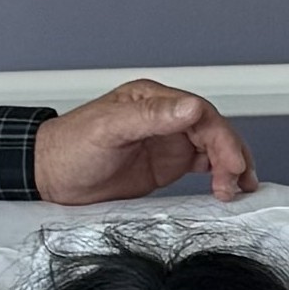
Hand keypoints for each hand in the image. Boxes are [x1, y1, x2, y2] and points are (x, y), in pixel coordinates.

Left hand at [32, 82, 258, 206]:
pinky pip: (201, 166)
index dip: (221, 137)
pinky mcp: (164, 165)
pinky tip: (226, 189)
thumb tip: (190, 107)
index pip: (200, 113)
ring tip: (238, 189)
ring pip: (212, 148)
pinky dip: (218, 176)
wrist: (50, 177)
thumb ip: (151, 116)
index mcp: (152, 100)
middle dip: (231, 155)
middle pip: (212, 131)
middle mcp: (164, 118)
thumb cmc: (70, 148)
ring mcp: (166, 142)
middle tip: (237, 181)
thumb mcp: (109, 129)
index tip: (231, 163)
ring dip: (230, 166)